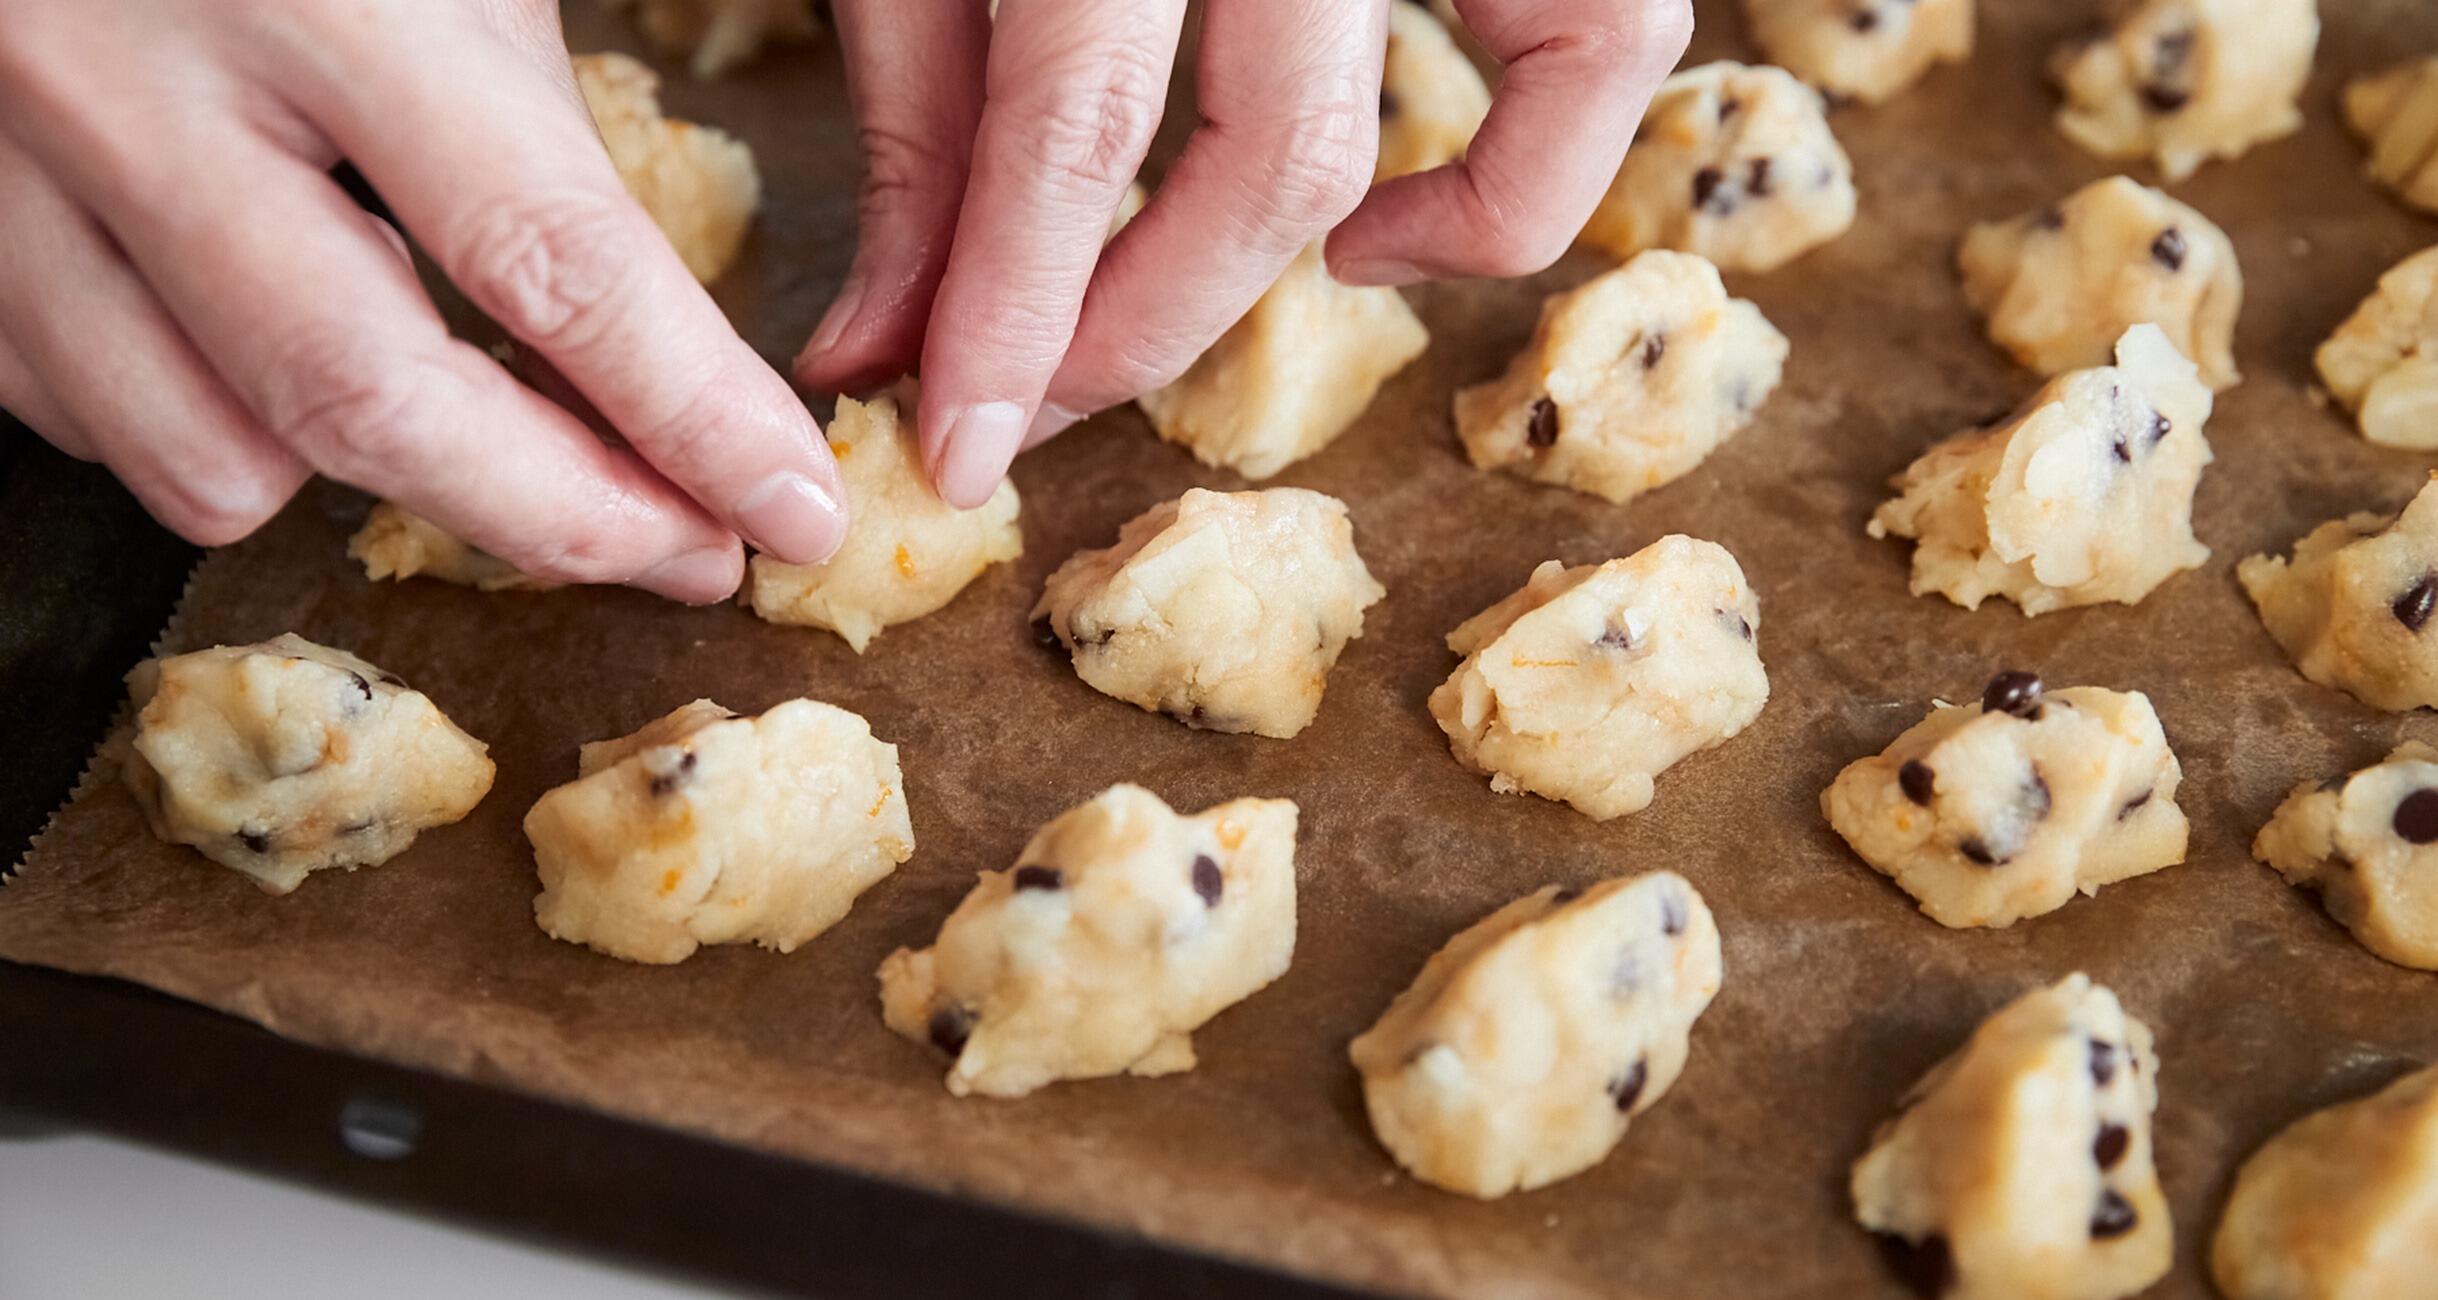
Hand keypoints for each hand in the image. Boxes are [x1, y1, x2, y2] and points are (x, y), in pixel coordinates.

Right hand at [0, 0, 848, 602]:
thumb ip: (558, 108)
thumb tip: (713, 347)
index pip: (549, 262)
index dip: (694, 420)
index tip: (790, 507)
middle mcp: (141, 87)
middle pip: (373, 406)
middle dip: (565, 522)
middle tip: (690, 555)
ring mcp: (13, 162)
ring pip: (213, 457)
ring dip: (374, 487)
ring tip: (491, 442)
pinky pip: (88, 420)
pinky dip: (217, 432)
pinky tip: (295, 362)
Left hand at [796, 0, 1691, 507]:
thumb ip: (913, 120)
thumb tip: (880, 352)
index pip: (1077, 125)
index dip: (1012, 320)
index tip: (958, 449)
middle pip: (1284, 149)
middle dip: (1150, 326)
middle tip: (1039, 407)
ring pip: (1534, 73)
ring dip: (1390, 243)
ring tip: (1235, 296)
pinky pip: (1616, 24)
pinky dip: (1534, 154)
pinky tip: (1375, 210)